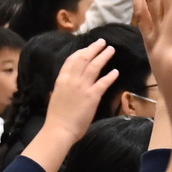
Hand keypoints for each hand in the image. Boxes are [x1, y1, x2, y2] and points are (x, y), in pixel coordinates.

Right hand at [26, 37, 118, 170]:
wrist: (59, 129)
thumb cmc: (56, 117)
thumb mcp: (55, 96)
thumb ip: (61, 88)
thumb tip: (62, 85)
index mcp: (61, 79)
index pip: (72, 59)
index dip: (82, 51)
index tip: (88, 47)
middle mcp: (72, 79)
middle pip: (84, 58)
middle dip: (94, 48)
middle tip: (102, 42)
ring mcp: (82, 87)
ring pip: (94, 66)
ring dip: (103, 56)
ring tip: (111, 49)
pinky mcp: (92, 96)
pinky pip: (103, 82)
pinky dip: (110, 76)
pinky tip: (115, 71)